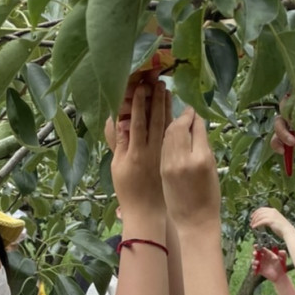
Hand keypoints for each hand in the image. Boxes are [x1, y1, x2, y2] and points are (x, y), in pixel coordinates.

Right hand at [109, 80, 170, 215]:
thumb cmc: (128, 190)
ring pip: (168, 128)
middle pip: (156, 121)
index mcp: (136, 153)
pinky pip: (176, 139)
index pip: (139, 122)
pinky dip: (176, 124)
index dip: (140, 103)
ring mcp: (165, 156)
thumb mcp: (117, 167)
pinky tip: (178, 113)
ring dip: (168, 108)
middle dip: (158, 100)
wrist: (147, 211)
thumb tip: (116, 121)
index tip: (141, 87)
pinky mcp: (174, 161)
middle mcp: (152, 152)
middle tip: (159, 83)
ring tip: (168, 92)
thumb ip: (117, 143)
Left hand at [161, 108, 220, 229]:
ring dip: (172, 123)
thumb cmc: (209, 197)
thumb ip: (204, 148)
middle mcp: (184, 159)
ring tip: (178, 120)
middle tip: (186, 112)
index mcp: (202, 158)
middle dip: (182, 116)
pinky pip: (163, 146)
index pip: (197, 128)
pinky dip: (167, 137)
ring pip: (167, 134)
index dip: (195, 117)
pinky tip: (170, 135)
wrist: (194, 220)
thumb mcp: (212, 169)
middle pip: (179, 127)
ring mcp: (170, 164)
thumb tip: (197, 128)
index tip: (195, 111)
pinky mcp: (161, 169)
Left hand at [250, 206, 288, 237]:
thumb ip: (270, 218)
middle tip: (251, 222)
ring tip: (252, 225)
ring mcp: (271, 215)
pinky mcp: (271, 221)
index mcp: (273, 210)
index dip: (256, 212)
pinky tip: (254, 227)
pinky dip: (256, 224)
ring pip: (259, 217)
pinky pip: (260, 221)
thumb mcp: (276, 220)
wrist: (288, 231)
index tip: (252, 216)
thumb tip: (263, 220)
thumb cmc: (282, 228)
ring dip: (254, 221)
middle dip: (254, 217)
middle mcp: (272, 211)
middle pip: (259, 212)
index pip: (262, 209)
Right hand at [252, 245, 287, 282]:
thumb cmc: (280, 266)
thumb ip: (282, 254)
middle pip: (256, 254)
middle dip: (254, 253)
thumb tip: (280, 251)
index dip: (257, 247)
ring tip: (258, 263)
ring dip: (254, 261)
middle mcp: (263, 258)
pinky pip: (254, 267)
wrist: (278, 276)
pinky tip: (256, 267)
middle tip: (255, 254)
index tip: (255, 246)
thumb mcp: (281, 259)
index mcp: (267, 254)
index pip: (261, 249)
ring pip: (254, 260)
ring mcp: (260, 264)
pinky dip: (254, 267)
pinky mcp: (259, 269)